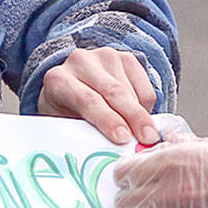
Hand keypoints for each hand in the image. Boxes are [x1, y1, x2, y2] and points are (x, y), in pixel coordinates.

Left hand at [38, 47, 160, 145]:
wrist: (70, 84)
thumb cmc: (66, 112)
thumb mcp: (65, 124)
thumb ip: (84, 133)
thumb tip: (112, 152)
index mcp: (59, 80)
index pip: (87, 100)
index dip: (107, 119)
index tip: (123, 138)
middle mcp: (81, 62)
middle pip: (114, 92)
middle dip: (134, 117)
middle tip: (148, 139)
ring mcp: (105, 56)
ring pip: (131, 90)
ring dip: (142, 115)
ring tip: (145, 136)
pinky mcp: (125, 57)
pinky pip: (145, 86)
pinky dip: (147, 107)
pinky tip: (140, 119)